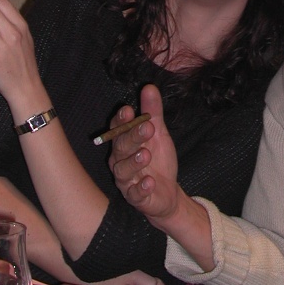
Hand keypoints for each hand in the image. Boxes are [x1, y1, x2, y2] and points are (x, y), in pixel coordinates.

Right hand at [109, 85, 181, 224]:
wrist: (166, 192)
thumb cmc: (157, 159)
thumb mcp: (158, 133)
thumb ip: (152, 112)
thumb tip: (149, 87)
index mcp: (123, 142)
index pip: (117, 129)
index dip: (121, 120)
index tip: (128, 110)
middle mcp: (119, 160)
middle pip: (121, 147)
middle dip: (133, 137)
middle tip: (148, 128)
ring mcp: (126, 180)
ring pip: (123, 170)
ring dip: (134, 162)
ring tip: (146, 154)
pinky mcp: (135, 197)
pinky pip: (135, 194)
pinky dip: (141, 188)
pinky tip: (150, 181)